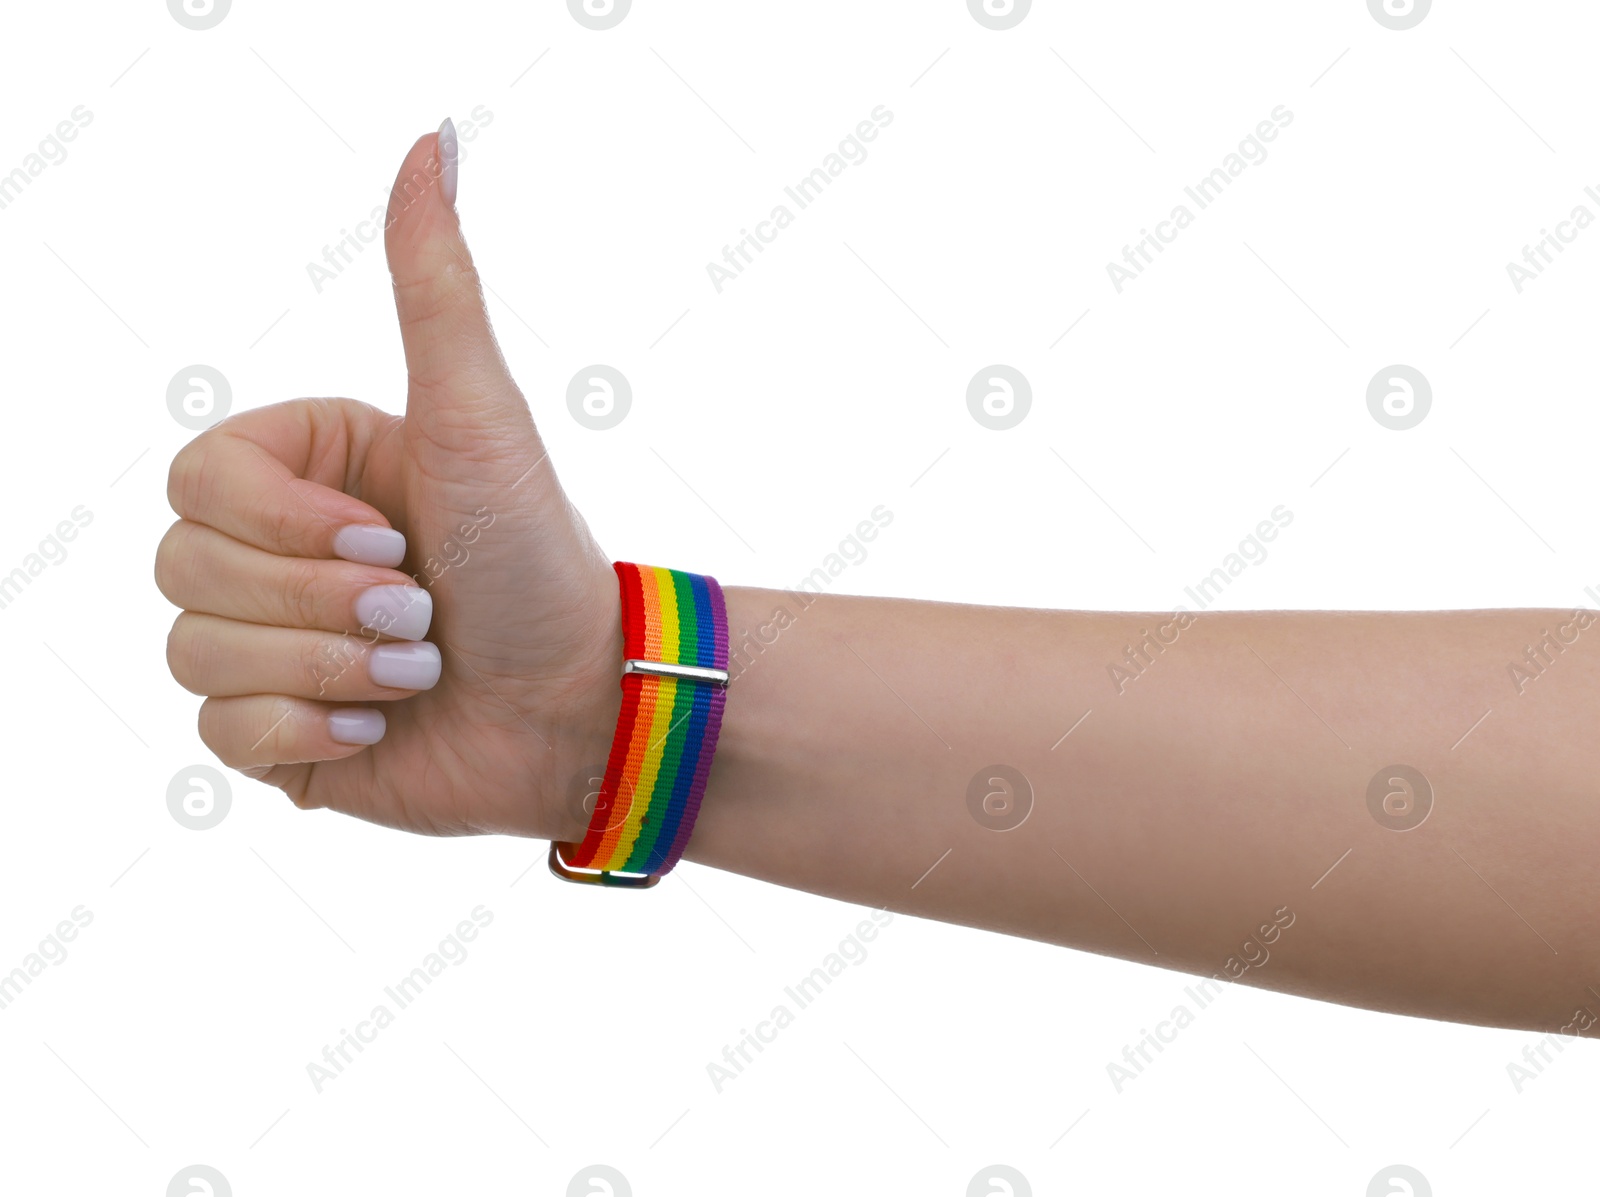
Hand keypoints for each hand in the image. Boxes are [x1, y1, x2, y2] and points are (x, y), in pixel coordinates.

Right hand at [156, 122, 614, 842]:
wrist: (585, 700)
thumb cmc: (537, 554)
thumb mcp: (481, 415)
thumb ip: (436, 287)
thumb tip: (433, 138)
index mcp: (305, 474)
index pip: (196, 479)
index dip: (284, 521)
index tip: (390, 534)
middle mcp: (274, 555)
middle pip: (184, 568)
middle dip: (320, 601)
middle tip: (420, 608)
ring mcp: (270, 646)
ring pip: (195, 655)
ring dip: (330, 668)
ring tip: (419, 667)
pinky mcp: (279, 734)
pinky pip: (220, 736)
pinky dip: (311, 735)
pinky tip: (384, 726)